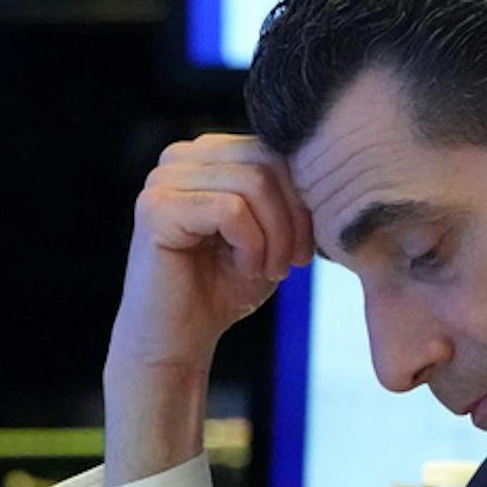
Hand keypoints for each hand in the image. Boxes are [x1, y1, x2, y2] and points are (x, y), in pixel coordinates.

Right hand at [99, 134, 313, 484]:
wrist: (180, 340)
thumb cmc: (224, 286)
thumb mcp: (271, 232)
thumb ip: (288, 194)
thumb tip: (330, 166)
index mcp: (207, 153)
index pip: (274, 147)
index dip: (303, 196)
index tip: (307, 246)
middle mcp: (180, 157)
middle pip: (267, 160)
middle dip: (294, 215)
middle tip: (294, 261)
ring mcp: (162, 179)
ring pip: (254, 183)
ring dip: (275, 235)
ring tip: (269, 269)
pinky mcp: (156, 208)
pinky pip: (231, 209)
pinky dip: (252, 246)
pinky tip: (246, 270)